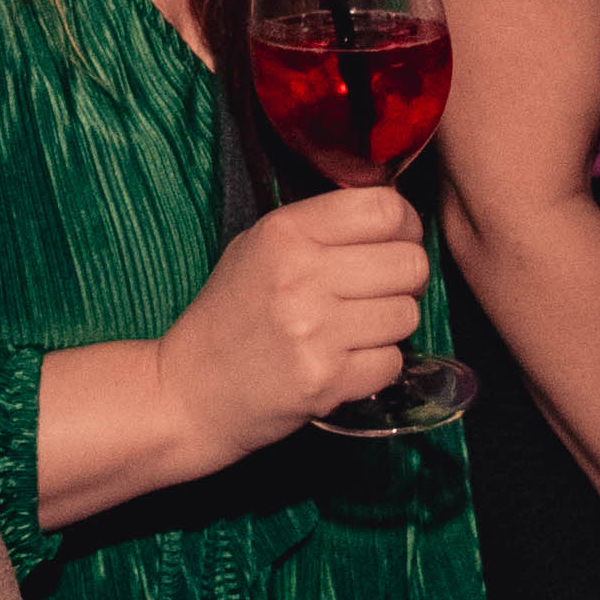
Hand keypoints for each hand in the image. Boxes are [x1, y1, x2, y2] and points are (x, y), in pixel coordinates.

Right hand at [153, 186, 425, 462]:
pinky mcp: (324, 380)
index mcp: (285, 232)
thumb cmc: (232, 315)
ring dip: (391, 327)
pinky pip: (392, 363)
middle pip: (409, 263)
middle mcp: (300, 274)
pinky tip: (344, 363)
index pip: (386, 209)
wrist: (190, 391)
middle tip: (379, 294)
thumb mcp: (260, 247)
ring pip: (407, 315)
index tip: (397, 243)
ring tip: (354, 331)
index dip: (406, 226)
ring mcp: (313, 330)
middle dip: (406, 281)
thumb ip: (321, 228)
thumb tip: (398, 221)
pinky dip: (376, 367)